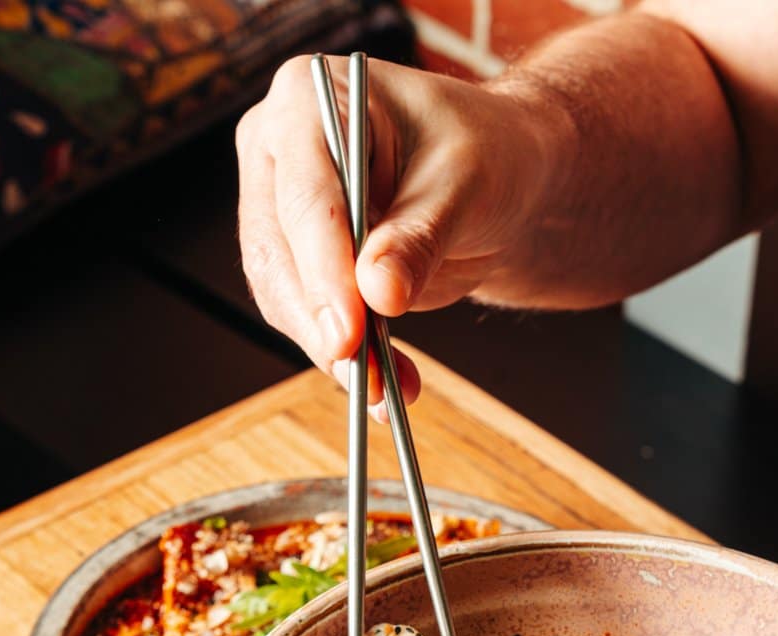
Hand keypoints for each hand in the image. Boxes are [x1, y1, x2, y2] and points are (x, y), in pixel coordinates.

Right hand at [235, 56, 567, 412]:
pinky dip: (346, 360)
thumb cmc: (485, 153)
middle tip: (363, 377)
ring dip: (334, 353)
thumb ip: (420, 236)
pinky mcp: (304, 264)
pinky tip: (385, 389)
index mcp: (309, 101)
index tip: (348, 330)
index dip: (323, 270)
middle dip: (322, 323)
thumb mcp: (465, 184)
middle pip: (277, 253)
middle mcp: (279, 154)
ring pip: (284, 297)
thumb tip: (379, 293)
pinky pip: (311, 321)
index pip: (305, 197)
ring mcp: (283, 212)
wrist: (500, 178)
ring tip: (384, 392)